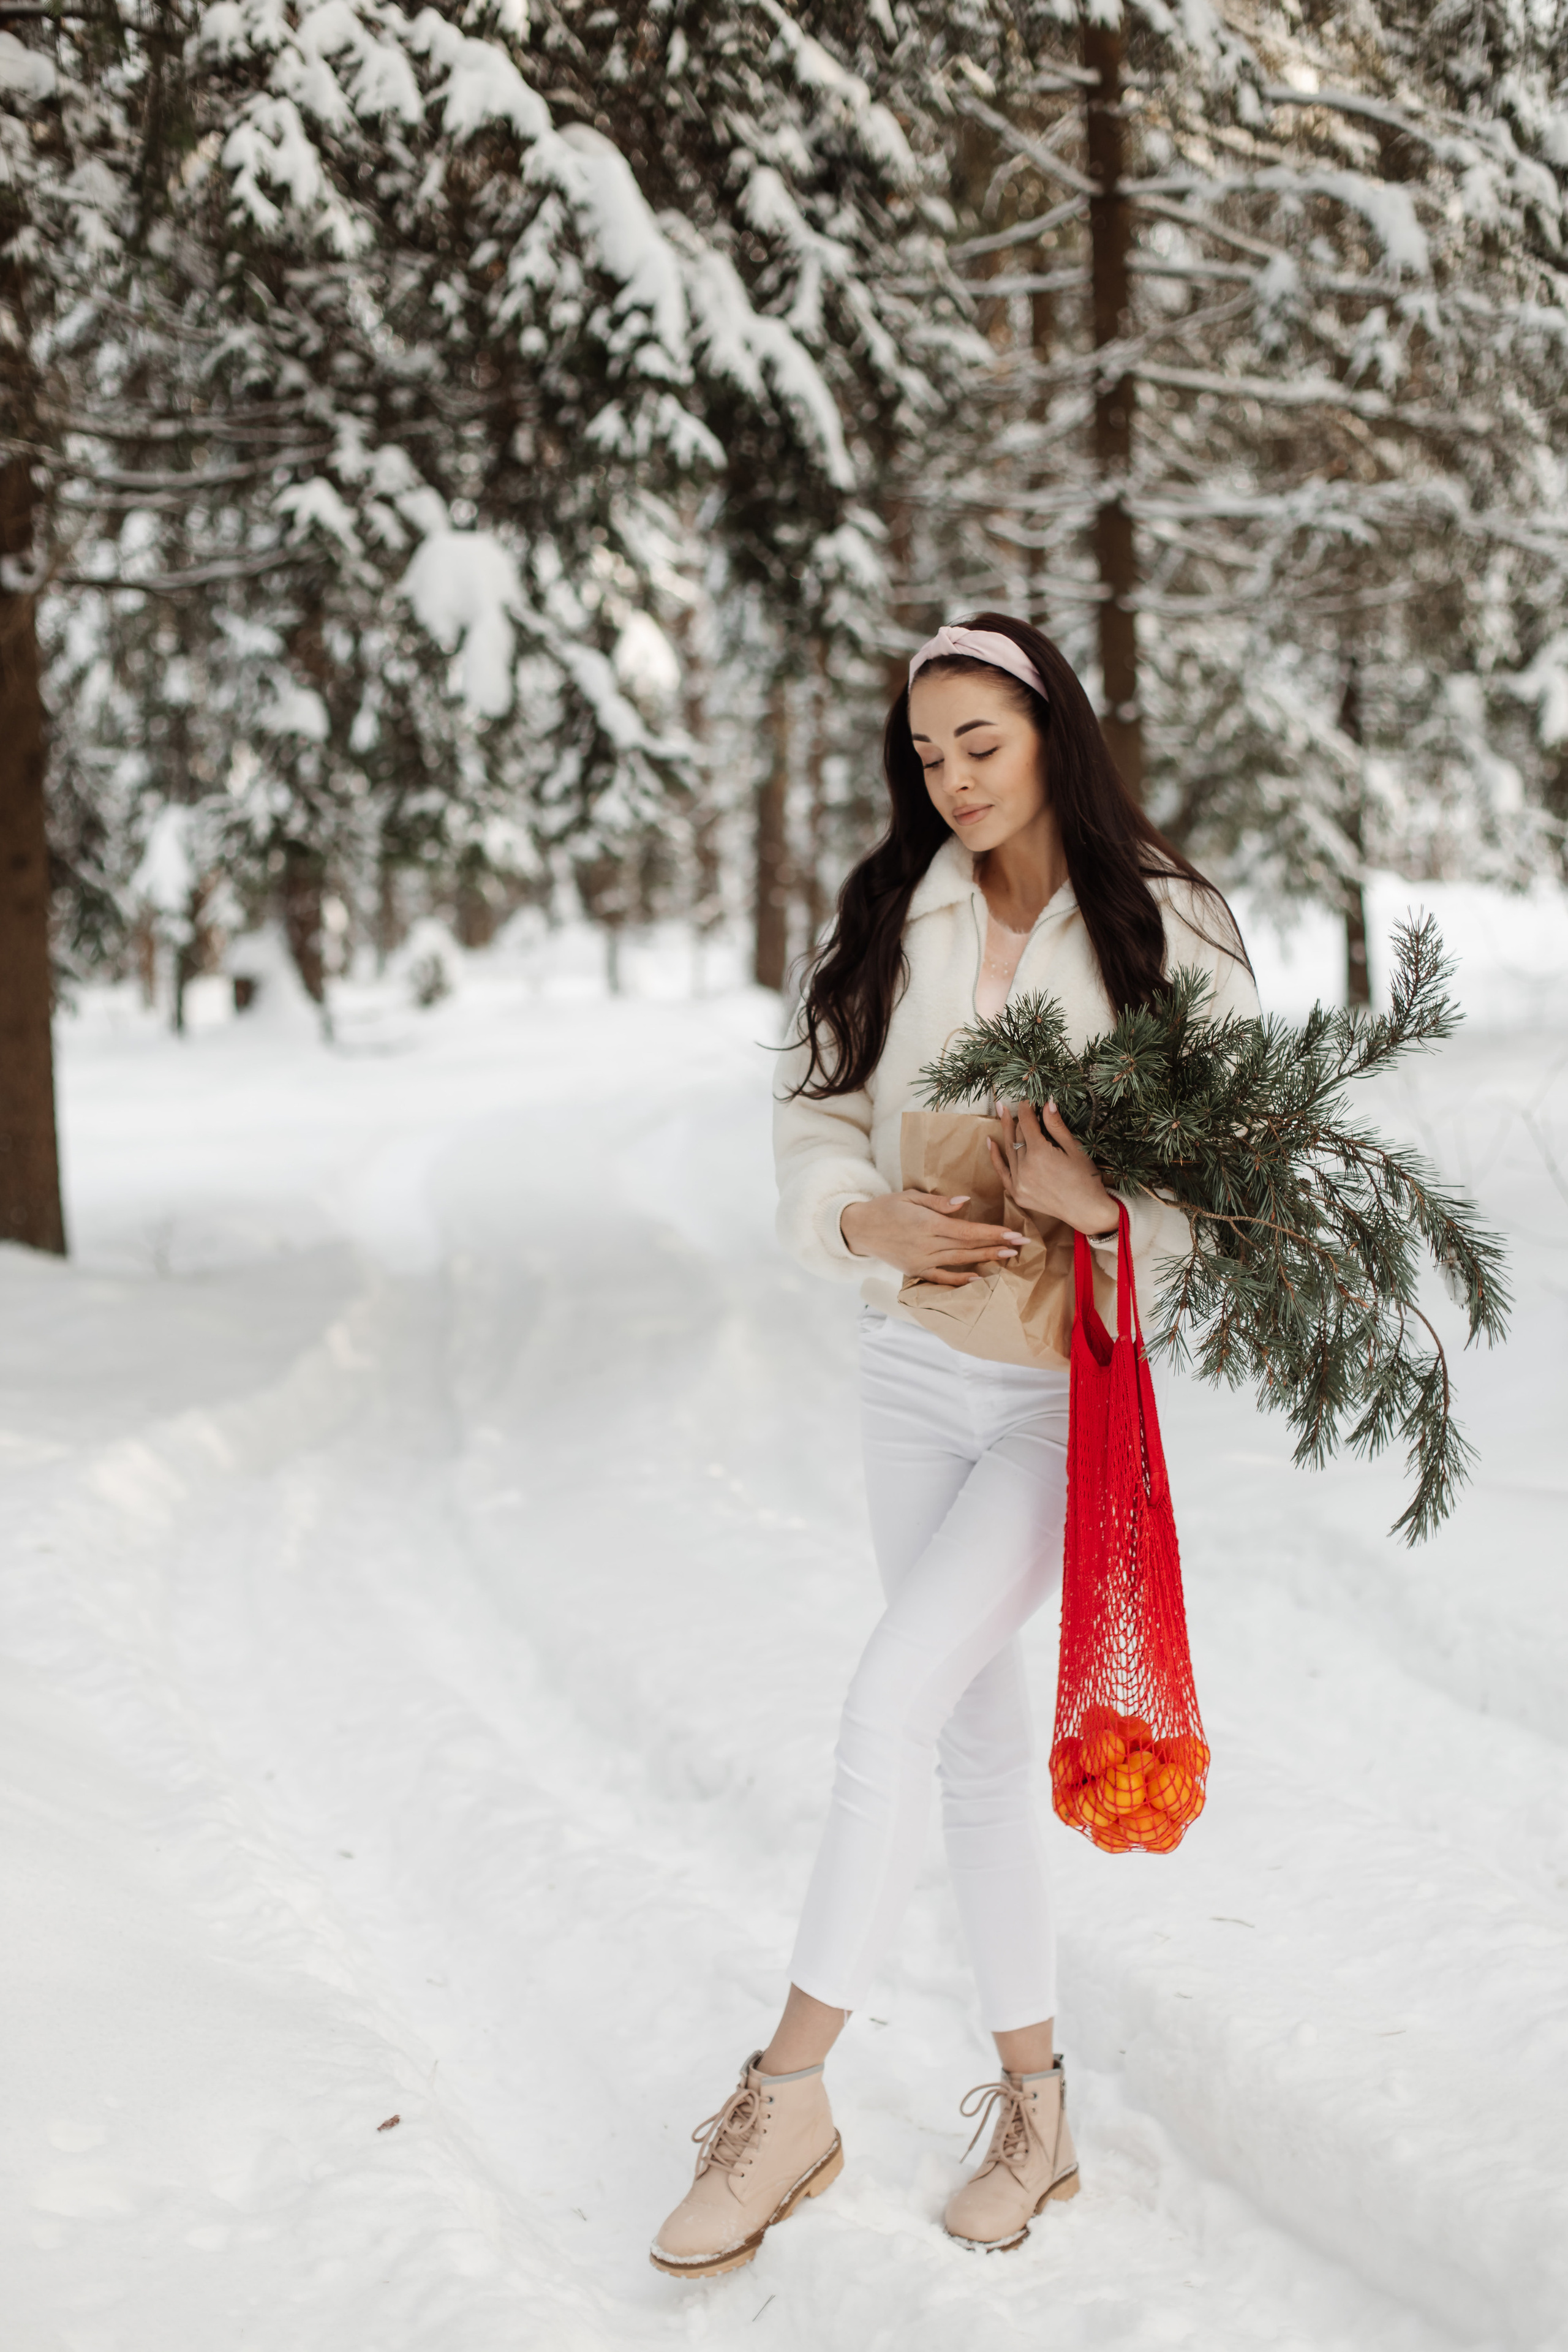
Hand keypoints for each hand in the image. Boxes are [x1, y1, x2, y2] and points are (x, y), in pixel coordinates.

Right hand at [840, 1190, 1026, 1287]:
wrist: (859, 1229)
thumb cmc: (886, 1207)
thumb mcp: (910, 1197)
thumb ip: (938, 1202)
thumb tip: (965, 1203)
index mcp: (928, 1224)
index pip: (967, 1230)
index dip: (992, 1232)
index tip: (1013, 1233)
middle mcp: (927, 1244)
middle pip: (968, 1246)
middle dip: (997, 1244)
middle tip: (1021, 1245)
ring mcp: (922, 1260)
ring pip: (960, 1261)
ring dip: (986, 1259)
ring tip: (1009, 1257)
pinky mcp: (916, 1271)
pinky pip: (941, 1278)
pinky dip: (960, 1280)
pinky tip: (978, 1279)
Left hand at [989, 1100, 1118, 1236]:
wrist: (1087, 1211)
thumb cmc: (1086, 1178)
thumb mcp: (1074, 1148)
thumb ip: (1056, 1126)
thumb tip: (1047, 1102)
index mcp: (1039, 1153)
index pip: (1027, 1122)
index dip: (1027, 1108)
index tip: (1029, 1099)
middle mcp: (1025, 1167)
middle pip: (1018, 1135)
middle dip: (1020, 1118)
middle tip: (1019, 1104)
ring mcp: (1018, 1182)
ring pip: (1009, 1149)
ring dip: (1007, 1131)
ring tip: (1002, 1112)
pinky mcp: (1017, 1193)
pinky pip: (1001, 1171)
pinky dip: (995, 1156)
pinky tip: (990, 1141)